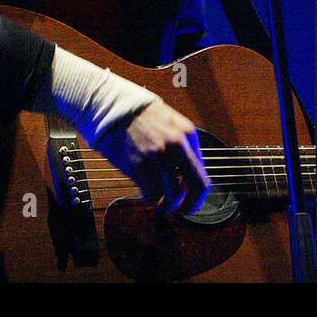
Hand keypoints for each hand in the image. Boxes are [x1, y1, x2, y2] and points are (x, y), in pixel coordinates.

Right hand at [95, 99, 211, 214]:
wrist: (113, 106)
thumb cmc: (142, 115)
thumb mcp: (172, 122)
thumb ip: (185, 144)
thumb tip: (191, 172)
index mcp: (187, 133)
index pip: (203, 173)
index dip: (198, 192)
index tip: (191, 198)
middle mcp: (176, 145)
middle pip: (196, 187)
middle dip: (191, 205)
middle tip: (183, 210)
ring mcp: (157, 157)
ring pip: (172, 196)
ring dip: (167, 205)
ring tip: (161, 204)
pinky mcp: (138, 165)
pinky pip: (151, 194)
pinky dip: (150, 199)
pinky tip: (146, 194)